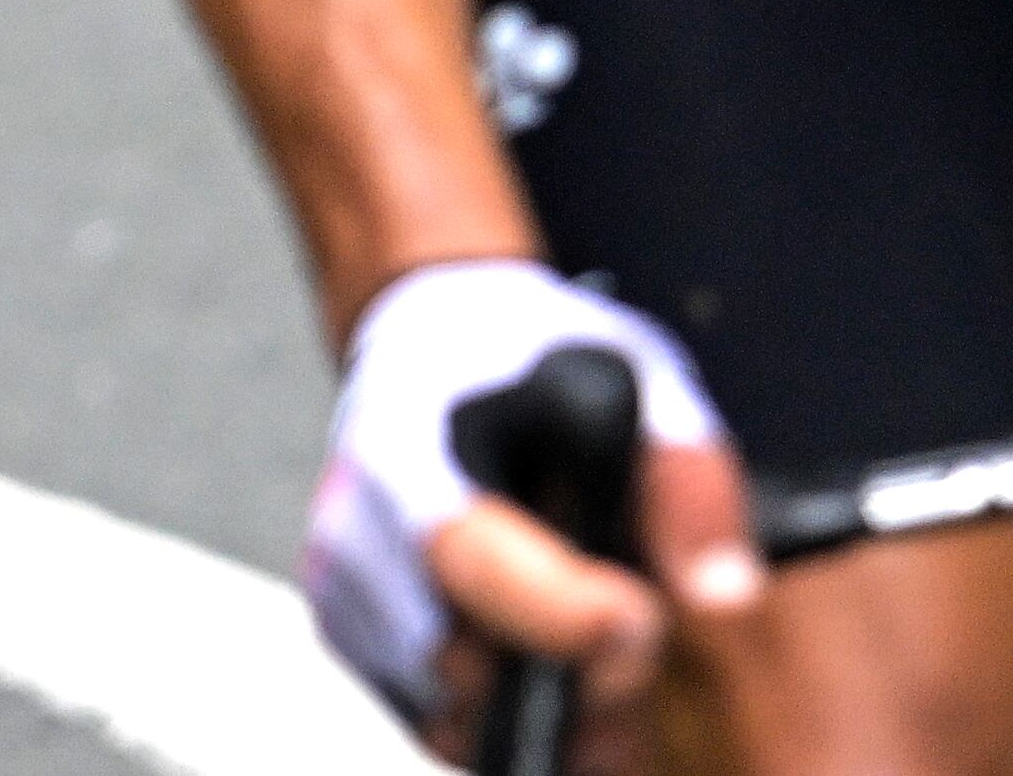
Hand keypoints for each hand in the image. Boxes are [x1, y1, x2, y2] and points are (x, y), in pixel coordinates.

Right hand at [302, 260, 762, 759]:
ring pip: (454, 711)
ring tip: (591, 625)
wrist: (425, 342)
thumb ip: (684, 477)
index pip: (462, 556)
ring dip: (543, 698)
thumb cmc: (525, 358)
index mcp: (404, 444)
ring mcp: (342, 592)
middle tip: (635, 617)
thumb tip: (720, 597)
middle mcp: (351, 526)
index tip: (638, 612)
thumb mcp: (630, 376)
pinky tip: (539, 638)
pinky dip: (503, 705)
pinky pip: (437, 719)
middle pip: (464, 663)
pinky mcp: (351, 639)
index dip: (557, 612)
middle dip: (573, 672)